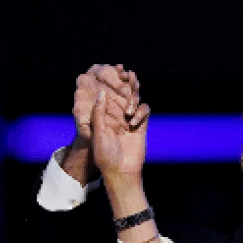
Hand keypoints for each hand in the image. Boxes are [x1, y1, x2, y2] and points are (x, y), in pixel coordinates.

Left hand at [60, 64, 142, 183]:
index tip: (111, 70)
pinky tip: (132, 121)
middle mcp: (116, 115)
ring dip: (134, 92)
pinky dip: (140, 111)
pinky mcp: (141, 125)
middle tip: (128, 74)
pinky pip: (144, 110)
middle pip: (123, 94)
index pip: (107, 95)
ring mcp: (129, 120)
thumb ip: (99, 113)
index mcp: (103, 116)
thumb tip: (102, 92)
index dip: (109, 83)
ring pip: (135, 99)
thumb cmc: (105, 155)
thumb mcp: (98, 132)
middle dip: (126, 83)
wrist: (121, 172)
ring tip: (133, 84)